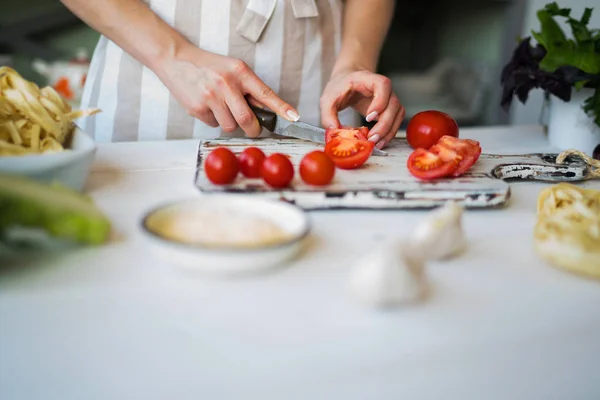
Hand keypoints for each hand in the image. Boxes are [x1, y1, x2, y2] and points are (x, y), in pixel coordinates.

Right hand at [153, 44, 299, 136]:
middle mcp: (226, 83)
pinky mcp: (198, 108)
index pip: (265, 93)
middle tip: (252, 128)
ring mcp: (211, 96)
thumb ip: (250, 89)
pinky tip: (207, 106)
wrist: (177, 60)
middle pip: (247, 119)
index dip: (281, 108)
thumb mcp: (233, 69)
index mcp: (240, 72)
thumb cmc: (209, 67)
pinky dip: (214, 120)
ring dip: (229, 122)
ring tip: (221, 106)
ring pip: (230, 126)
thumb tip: (269, 111)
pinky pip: (214, 125)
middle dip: (252, 128)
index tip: (294, 118)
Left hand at [320, 69, 403, 148]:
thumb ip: (328, 115)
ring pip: (398, 114)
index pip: (383, 85)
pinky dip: (389, 132)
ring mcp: (388, 98)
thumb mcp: (328, 99)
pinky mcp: (389, 109)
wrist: (347, 81)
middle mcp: (383, 88)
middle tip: (371, 138)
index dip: (380, 101)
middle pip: (393, 104)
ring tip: (376, 144)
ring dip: (389, 131)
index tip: (369, 118)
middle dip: (384, 124)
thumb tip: (334, 132)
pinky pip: (395, 121)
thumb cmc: (339, 87)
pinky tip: (379, 141)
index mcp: (368, 79)